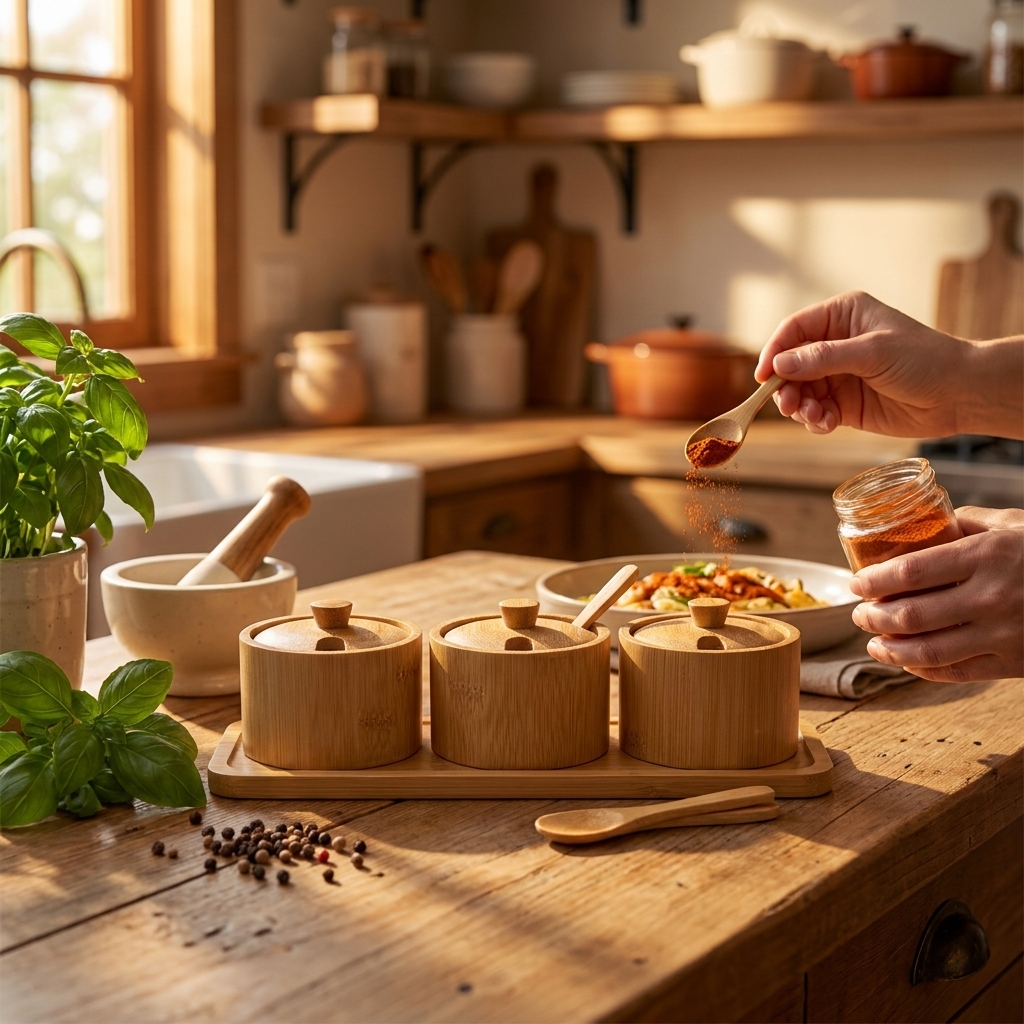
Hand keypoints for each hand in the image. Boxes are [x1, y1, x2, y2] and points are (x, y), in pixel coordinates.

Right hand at [755, 291, 966, 437]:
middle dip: (785, 386)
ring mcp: (838, 375)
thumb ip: (823, 357)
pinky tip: (826, 424)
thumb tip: (779, 363)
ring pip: (799, 391)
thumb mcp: (872, 353)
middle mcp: (835, 344)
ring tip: (814, 416)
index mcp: (842, 316)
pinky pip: (815, 412)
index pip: (794, 330)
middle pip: (789, 364)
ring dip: (799, 407)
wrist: (958, 394)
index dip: (774, 351)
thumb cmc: (923, 360)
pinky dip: (814, 420)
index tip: (762, 377)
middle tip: (789, 405)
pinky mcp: (844, 404)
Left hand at [850, 508, 1023, 681]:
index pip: (910, 572)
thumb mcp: (1015, 526)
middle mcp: (991, 597)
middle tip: (860, 614)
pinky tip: (907, 661)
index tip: (856, 583)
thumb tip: (927, 521)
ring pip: (927, 651)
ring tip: (873, 642)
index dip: (873, 581)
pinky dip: (923, 670)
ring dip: (890, 649)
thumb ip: (969, 523)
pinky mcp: (1016, 665)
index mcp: (987, 556)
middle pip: (910, 615)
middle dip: (873, 618)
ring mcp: (1004, 635)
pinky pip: (956, 673)